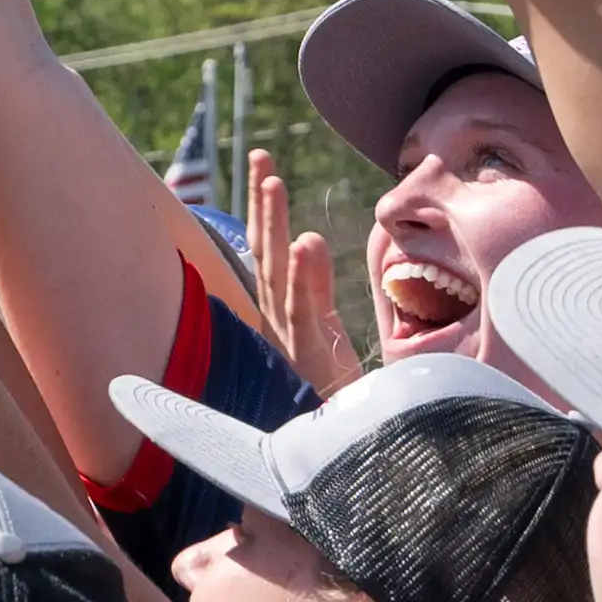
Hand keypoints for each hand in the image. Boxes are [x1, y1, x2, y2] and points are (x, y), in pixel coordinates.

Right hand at [245, 146, 363, 393]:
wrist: (338, 442)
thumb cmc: (328, 386)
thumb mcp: (323, 325)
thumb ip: (315, 284)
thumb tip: (308, 240)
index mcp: (278, 310)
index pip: (267, 248)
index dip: (263, 207)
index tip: (265, 165)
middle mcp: (275, 320)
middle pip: (265, 252)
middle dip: (262, 204)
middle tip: (263, 159)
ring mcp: (288, 337)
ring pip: (277, 274)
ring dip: (275, 226)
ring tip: (274, 183)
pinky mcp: (308, 356)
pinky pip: (303, 312)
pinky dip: (302, 278)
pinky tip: (303, 244)